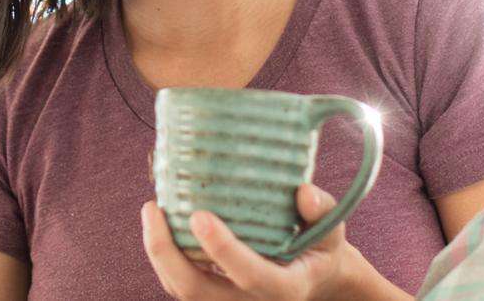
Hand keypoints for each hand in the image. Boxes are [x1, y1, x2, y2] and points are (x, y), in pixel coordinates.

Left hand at [138, 184, 400, 300]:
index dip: (223, 249)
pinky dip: (165, 257)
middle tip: (153, 208)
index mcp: (286, 289)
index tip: (200, 215)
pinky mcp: (212, 298)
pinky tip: (160, 224)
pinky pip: (179, 284)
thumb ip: (322, 211)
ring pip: (181, 290)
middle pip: (197, 291)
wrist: (312, 280)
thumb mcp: (332, 229)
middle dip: (167, 253)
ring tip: (152, 211)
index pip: (250, 275)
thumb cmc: (319, 248)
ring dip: (159, 253)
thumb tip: (303, 192)